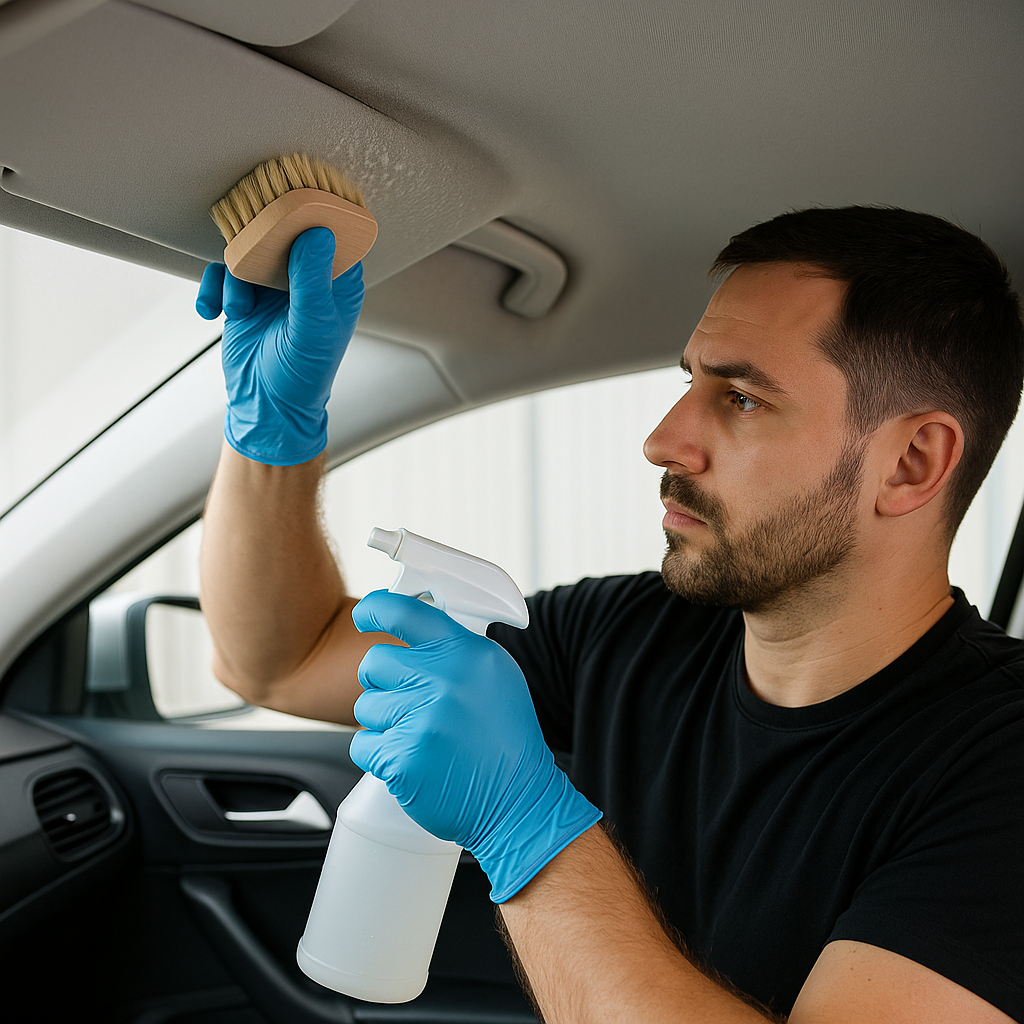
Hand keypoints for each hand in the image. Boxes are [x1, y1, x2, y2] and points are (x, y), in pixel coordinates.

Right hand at [196, 227, 363, 464]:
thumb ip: (312, 280)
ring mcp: (274, 285)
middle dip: (261, 239)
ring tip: (239, 309)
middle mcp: (307, 278)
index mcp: (337, 282)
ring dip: (235, 277)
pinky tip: (213, 313)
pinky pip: (223, 272)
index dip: (313, 214)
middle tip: (248, 248)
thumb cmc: (301, 375)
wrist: (264, 408)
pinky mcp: (245, 295)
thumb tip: (316, 232)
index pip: (332, 232)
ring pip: (249, 249)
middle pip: (284, 232)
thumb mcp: (310, 328)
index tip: (290, 199)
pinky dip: (213, 290)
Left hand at [350, 591, 601, 902]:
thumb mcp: (495, 677)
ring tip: (424, 738)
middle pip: (375, 663)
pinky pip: (363, 745)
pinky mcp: (403, 757)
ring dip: (385, 724)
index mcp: (467, 653)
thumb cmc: (506, 741)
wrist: (519, 803)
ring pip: (366, 707)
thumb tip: (409, 625)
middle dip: (385, 684)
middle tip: (414, 705)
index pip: (405, 612)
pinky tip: (415, 761)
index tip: (364, 615)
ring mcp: (423, 718)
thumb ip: (455, 650)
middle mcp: (445, 679)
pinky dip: (381, 756)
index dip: (375, 609)